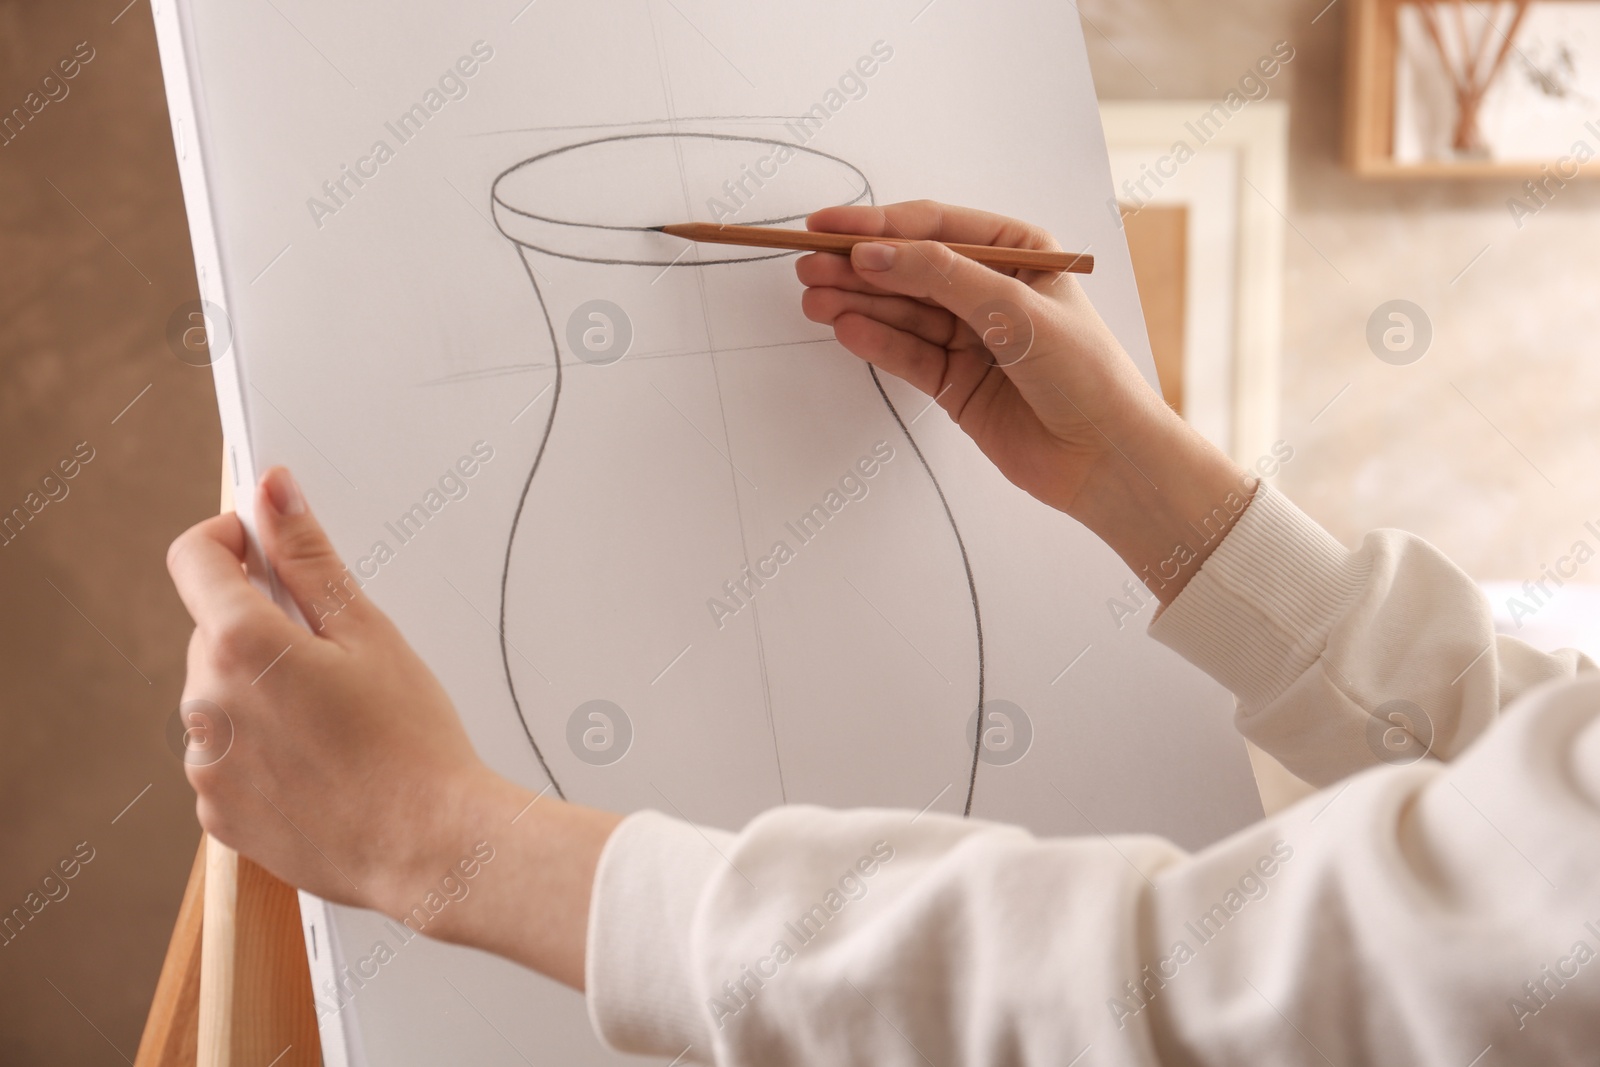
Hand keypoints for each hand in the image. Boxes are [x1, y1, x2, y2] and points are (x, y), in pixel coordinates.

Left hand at [167, 467, 615, 987]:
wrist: (429, 846)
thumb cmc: (411, 743)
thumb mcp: (368, 631)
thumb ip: (307, 557)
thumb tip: (271, 492)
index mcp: (241, 646)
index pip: (193, 558)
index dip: (230, 539)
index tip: (264, 546)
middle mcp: (204, 704)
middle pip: (213, 631)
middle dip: (262, 628)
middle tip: (337, 658)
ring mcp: (204, 766)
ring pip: (220, 696)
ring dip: (261, 692)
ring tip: (336, 723)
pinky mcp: (216, 813)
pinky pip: (225, 756)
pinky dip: (261, 749)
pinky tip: (321, 763)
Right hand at [797, 200, 1251, 601]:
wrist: (1106, 458)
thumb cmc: (1085, 373)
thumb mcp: (1013, 308)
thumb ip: (940, 277)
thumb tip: (874, 253)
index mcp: (1018, 251)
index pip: (935, 227)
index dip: (878, 225)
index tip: (827, 227)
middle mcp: (990, 289)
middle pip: (910, 268)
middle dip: (857, 266)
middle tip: (808, 265)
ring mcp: (970, 336)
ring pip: (901, 311)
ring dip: (857, 302)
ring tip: (813, 298)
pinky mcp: (954, 381)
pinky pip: (906, 353)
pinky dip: (874, 341)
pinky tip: (844, 328)